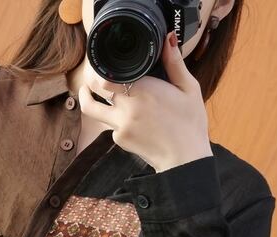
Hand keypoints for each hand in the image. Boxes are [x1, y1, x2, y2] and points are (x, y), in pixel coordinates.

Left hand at [78, 30, 212, 172]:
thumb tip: (167, 39)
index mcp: (144, 90)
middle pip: (95, 90)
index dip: (101, 69)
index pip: (108, 76)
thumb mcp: (188, 88)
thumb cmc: (189, 122)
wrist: (183, 158)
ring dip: (88, 99)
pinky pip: (110, 124)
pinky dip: (114, 118)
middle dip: (90, 81)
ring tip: (86, 91)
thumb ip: (174, 63)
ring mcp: (120, 125)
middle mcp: (127, 107)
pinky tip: (128, 116)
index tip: (102, 63)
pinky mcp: (119, 139)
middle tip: (91, 75)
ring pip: (93, 109)